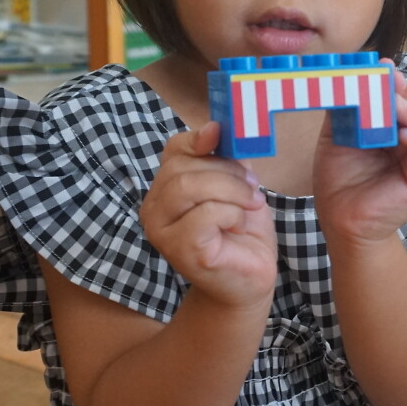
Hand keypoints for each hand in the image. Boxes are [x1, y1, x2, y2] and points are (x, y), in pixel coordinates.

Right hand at [141, 121, 277, 307]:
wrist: (249, 279)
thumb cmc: (241, 232)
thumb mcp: (236, 184)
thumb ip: (224, 157)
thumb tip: (214, 126)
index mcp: (165, 187)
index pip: (174, 149)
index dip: (201, 140)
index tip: (226, 141)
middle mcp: (154, 208)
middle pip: (183, 168)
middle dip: (227, 172)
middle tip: (252, 189)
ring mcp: (161, 230)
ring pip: (191, 186)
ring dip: (232, 192)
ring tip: (249, 206)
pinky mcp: (179, 249)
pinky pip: (205, 214)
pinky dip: (232, 214)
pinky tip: (237, 228)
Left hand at [314, 68, 406, 245]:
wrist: (341, 219)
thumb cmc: (339, 180)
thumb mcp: (337, 133)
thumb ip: (348, 104)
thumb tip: (358, 72)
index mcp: (393, 126)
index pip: (405, 95)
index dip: (397, 81)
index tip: (383, 68)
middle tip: (389, 85)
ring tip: (396, 109)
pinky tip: (406, 135)